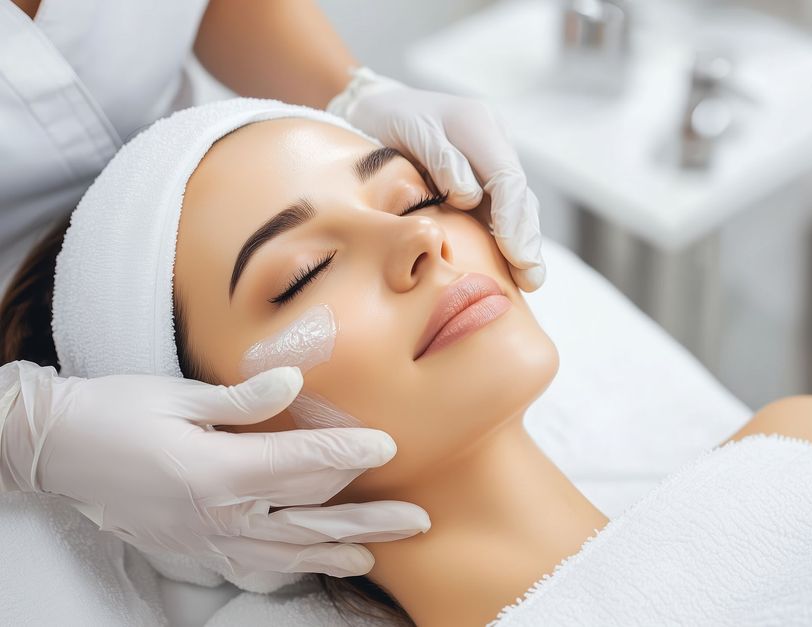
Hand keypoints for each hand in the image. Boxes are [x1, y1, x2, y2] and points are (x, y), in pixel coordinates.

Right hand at [0, 361, 428, 576]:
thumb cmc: (115, 413)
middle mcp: (218, 515)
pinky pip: (250, 568)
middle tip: (415, 519)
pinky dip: (287, 570)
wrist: (59, 452)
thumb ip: (242, 400)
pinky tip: (309, 568)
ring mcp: (205, 539)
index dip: (349, 454)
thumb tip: (294, 381)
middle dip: (367, 520)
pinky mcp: (192, 549)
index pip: (302, 466)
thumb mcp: (177, 396)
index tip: (387, 446)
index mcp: (217, 470)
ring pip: (286, 553)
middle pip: (308, 520)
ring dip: (335, 553)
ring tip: (375, 554)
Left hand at [329, 67, 545, 290]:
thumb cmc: (391, 120)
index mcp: (479, 125)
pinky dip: (508, 240)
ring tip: (530, 280)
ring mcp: (492, 163)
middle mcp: (494, 143)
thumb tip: (470, 196)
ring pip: (518, 206)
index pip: (507, 177)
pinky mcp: (484, 182)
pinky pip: (502, 212)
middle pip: (521, 195)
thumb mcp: (409, 129)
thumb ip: (441, 159)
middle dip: (527, 239)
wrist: (380, 108)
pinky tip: (513, 268)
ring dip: (525, 244)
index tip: (516, 255)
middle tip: (531, 278)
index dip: (513, 219)